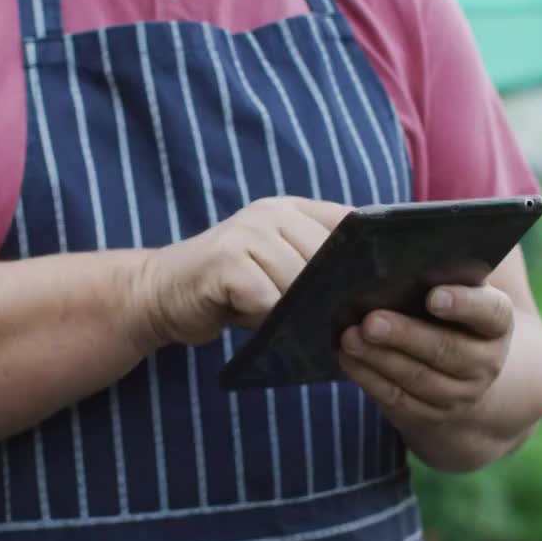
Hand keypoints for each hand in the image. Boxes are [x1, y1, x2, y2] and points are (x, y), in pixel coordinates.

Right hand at [139, 196, 350, 346]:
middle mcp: (272, 213)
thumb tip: (371, 298)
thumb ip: (316, 270)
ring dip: (302, 312)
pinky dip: (273, 320)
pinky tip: (267, 329)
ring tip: (300, 330)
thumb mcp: (278, 270)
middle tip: (337, 325)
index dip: (369, 259)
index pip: (351, 225)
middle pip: (330, 257)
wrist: (160, 293)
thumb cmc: (230, 290)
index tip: (380, 291)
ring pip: (301, 280)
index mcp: (293, 210)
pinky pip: (269, 298)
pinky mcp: (226, 261)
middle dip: (335, 294)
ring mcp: (247, 233)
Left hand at [337, 285, 514, 429]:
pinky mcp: (430, 415)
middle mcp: (485, 363)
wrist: (460, 376)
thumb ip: (439, 273)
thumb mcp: (455, 293)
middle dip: (405, 335)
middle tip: (371, 320)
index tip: (432, 295)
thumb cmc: (447, 317)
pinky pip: (397, 400)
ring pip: (418, 378)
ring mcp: (460, 394)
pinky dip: (369, 378)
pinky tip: (347, 358)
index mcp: (496, 325)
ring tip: (350, 337)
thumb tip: (395, 249)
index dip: (464, 304)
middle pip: (447, 350)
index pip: (490, 312)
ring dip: (379, 358)